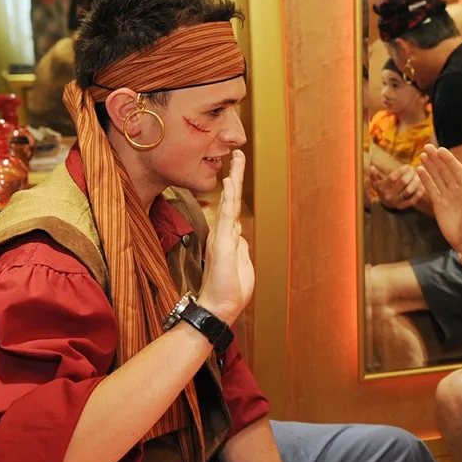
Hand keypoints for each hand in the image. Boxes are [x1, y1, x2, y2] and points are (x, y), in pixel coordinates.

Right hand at [200, 150, 253, 324]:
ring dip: (234, 179)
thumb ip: (241, 249)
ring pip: (229, 202)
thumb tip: (241, 236)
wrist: (219, 307)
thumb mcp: (242, 266)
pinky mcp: (222, 242)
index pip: (231, 209)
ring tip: (237, 158)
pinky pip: (227, 215)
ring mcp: (221, 236)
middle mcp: (222, 233)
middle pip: (229, 199)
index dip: (234, 191)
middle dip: (235, 177)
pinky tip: (230, 181)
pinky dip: (229, 197)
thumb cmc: (229, 291)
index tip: (234, 173)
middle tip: (237, 154)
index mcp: (227, 239)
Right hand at [368, 164, 423, 209]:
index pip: (392, 177)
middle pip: (403, 182)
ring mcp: (397, 201)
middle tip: (414, 170)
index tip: (407, 166)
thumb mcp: (376, 182)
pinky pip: (412, 200)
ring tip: (418, 176)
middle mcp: (389, 195)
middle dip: (410, 174)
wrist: (385, 204)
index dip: (401, 170)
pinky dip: (418, 193)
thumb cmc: (382, 189)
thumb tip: (371, 167)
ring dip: (415, 182)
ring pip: (409, 190)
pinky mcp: (403, 206)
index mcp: (382, 187)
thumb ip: (374, 175)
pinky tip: (422, 187)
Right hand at [417, 144, 461, 257]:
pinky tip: (420, 170)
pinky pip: (432, 189)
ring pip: (437, 177)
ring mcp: (447, 196)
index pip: (456, 170)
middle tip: (426, 147)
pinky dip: (426, 180)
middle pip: (445, 171)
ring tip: (422, 155)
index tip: (440, 150)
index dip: (448, 160)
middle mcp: (456, 190)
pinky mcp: (439, 205)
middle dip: (436, 159)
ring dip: (430, 166)